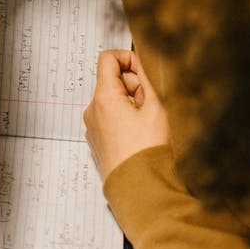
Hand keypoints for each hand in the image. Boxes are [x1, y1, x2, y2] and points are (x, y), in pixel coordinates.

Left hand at [84, 50, 169, 178]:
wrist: (140, 190)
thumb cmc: (148, 153)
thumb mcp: (157, 109)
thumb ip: (148, 80)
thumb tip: (142, 65)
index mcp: (103, 98)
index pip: (108, 58)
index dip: (128, 59)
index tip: (144, 72)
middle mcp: (92, 110)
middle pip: (112, 81)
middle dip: (135, 87)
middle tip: (153, 106)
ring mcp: (93, 127)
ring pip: (113, 101)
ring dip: (132, 104)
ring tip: (149, 124)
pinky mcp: (98, 141)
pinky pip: (111, 119)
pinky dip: (126, 119)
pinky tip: (141, 136)